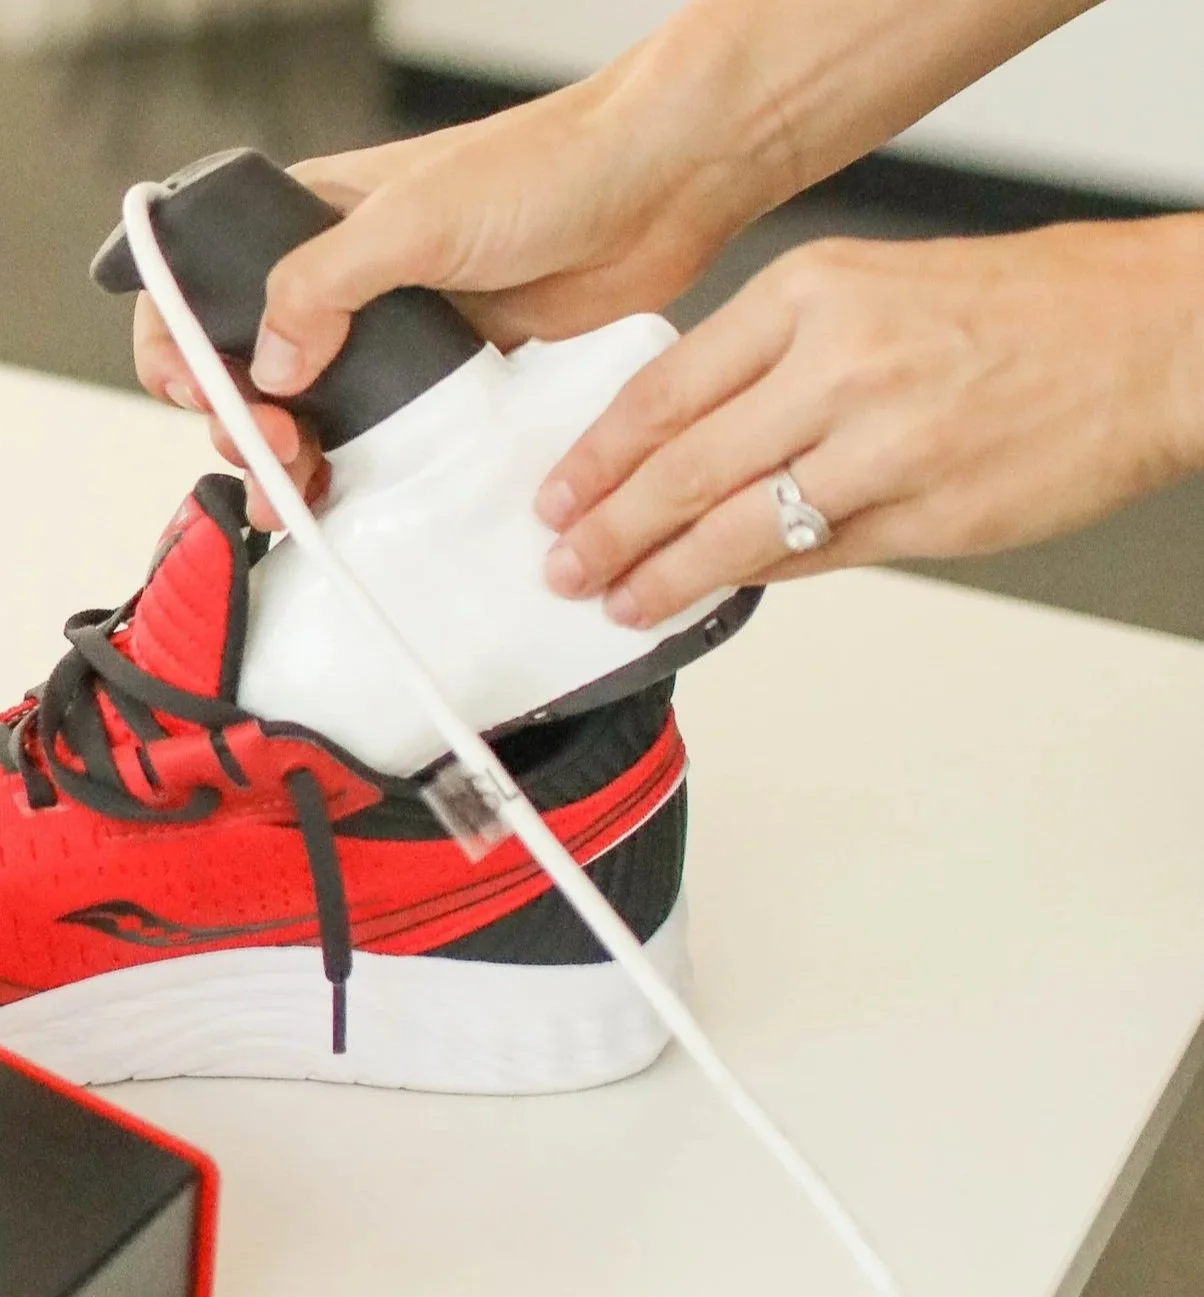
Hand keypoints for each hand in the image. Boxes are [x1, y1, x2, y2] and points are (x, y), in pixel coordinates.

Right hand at [134, 62, 780, 527]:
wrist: (656, 190)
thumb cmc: (545, 169)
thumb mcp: (412, 220)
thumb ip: (320, 286)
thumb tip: (264, 365)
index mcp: (307, 223)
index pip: (196, 287)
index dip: (177, 348)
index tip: (202, 395)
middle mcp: (335, 283)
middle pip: (240, 370)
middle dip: (235, 423)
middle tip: (271, 448)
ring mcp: (384, 337)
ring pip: (303, 416)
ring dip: (285, 463)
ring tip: (298, 488)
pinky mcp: (437, 383)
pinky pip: (377, 443)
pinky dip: (352, 478)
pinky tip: (345, 499)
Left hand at [537, 217, 1203, 623]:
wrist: (1158, 335)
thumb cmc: (1026, 309)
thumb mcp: (872, 291)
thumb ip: (772, 363)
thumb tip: (678, 442)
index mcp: (814, 295)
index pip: (665, 389)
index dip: (596, 457)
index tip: (555, 495)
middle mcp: (842, 366)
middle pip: (684, 469)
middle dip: (608, 530)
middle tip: (562, 565)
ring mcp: (886, 447)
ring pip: (738, 529)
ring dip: (664, 576)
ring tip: (619, 601)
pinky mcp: (927, 516)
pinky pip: (813, 560)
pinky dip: (752, 582)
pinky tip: (712, 595)